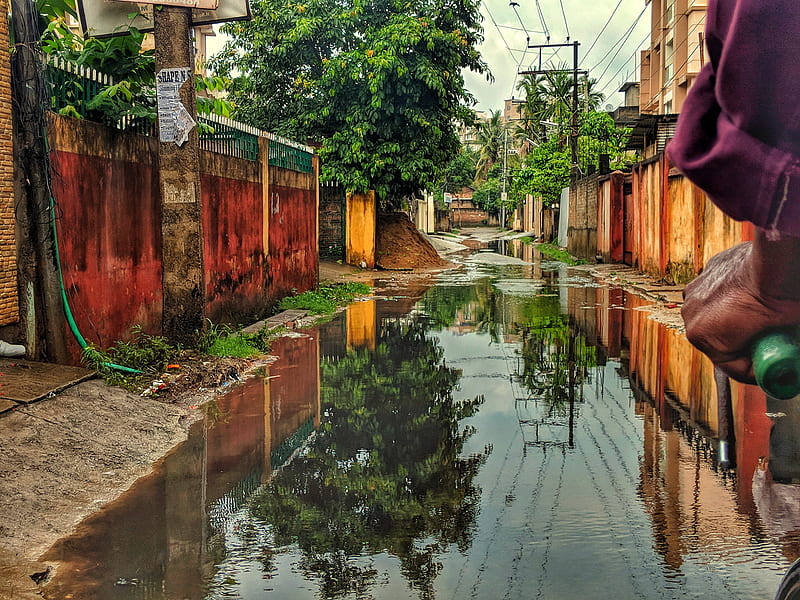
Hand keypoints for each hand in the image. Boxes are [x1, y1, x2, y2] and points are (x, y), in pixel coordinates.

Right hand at [682, 231, 799, 382]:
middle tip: (772, 338)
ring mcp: (696, 290)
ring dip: (736, 319)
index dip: (758, 367)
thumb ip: (773, 355)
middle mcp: (691, 313)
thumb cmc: (779, 297)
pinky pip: (719, 294)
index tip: (775, 363)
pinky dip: (733, 297)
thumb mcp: (781, 340)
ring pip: (717, 316)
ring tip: (763, 314)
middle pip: (720, 341)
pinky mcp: (708, 271)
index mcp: (702, 335)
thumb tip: (786, 365)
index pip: (733, 366)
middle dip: (744, 342)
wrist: (780, 257)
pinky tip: (754, 293)